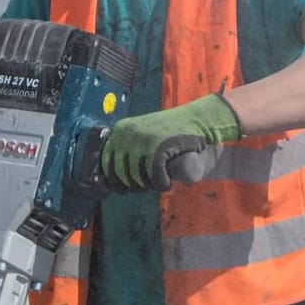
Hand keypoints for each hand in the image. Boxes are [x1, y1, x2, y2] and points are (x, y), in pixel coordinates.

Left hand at [101, 93, 240, 190]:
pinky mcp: (160, 148)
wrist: (198, 118)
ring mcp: (143, 140)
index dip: (114, 177)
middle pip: (121, 172)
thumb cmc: (169, 130)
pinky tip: (166, 183)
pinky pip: (154, 176)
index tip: (124, 186)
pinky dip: (161, 183)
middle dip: (132, 184)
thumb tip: (108, 178)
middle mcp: (128, 133)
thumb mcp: (140, 131)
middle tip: (145, 186)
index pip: (106, 160)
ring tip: (157, 182)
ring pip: (136, 176)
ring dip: (147, 185)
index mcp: (120, 129)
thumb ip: (125, 146)